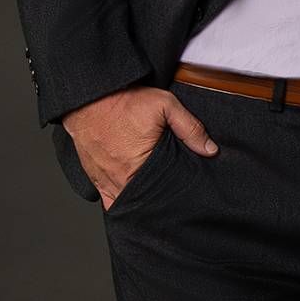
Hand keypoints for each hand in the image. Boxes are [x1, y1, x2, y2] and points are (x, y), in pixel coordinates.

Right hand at [62, 86, 217, 208]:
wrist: (88, 96)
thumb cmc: (124, 100)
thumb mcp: (165, 105)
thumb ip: (190, 128)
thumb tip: (210, 150)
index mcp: (137, 166)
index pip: (162, 194)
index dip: (174, 196)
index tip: (184, 197)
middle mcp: (119, 178)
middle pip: (144, 203)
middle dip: (158, 203)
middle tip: (172, 200)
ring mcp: (104, 180)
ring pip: (125, 204)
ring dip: (140, 204)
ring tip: (155, 202)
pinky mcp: (94, 177)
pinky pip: (108, 200)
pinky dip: (121, 202)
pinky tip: (134, 201)